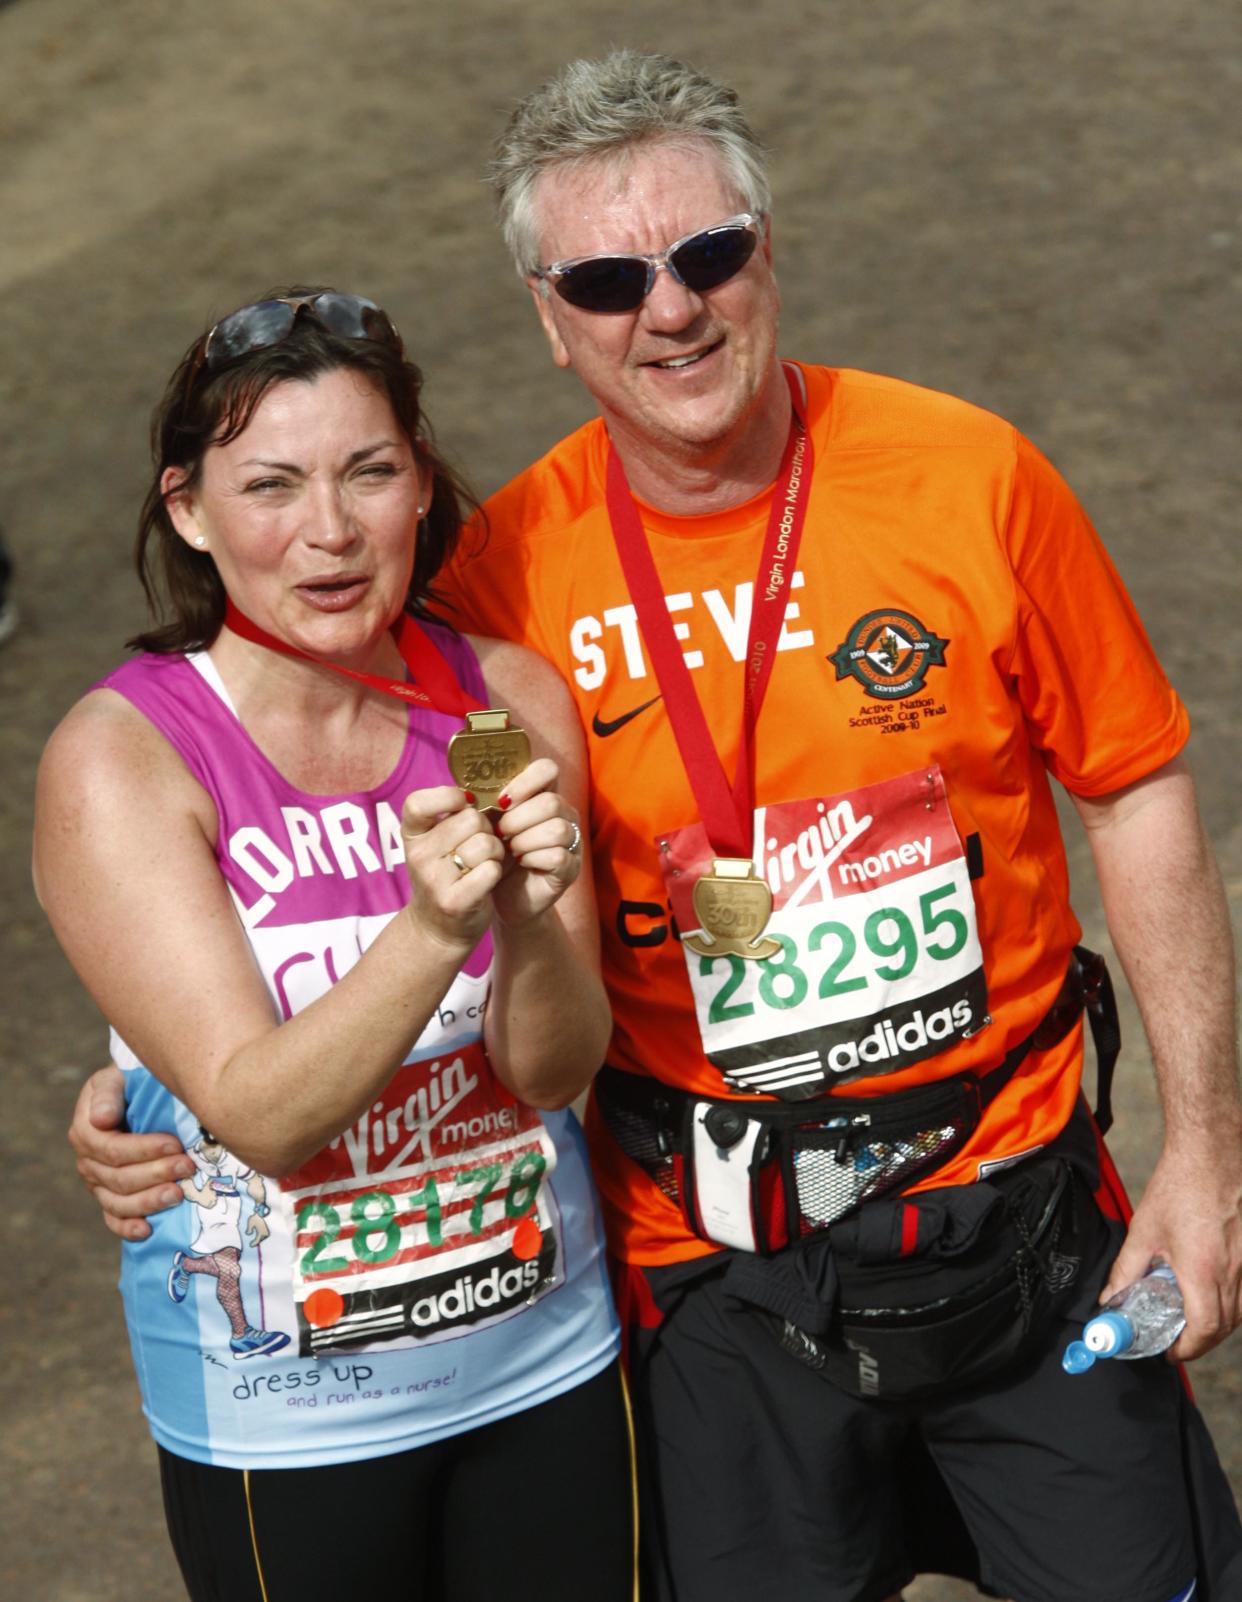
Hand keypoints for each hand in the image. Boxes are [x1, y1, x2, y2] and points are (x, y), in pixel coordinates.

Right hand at [68, 1066, 192, 1240]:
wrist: (136, 1095)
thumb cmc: (133, 1083)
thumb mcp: (118, 1077)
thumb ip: (109, 1094)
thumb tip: (101, 1119)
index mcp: (86, 1129)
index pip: (112, 1149)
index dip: (144, 1150)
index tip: (175, 1144)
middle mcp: (88, 1159)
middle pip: (118, 1178)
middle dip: (156, 1174)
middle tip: (188, 1167)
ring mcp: (97, 1182)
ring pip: (117, 1202)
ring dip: (149, 1202)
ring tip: (178, 1195)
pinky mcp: (108, 1197)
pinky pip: (113, 1219)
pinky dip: (128, 1228)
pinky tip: (148, 1230)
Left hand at [246, 1213, 270, 1245]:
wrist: (262, 1211)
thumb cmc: (256, 1217)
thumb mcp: (250, 1223)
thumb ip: (249, 1230)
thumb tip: (248, 1233)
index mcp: (261, 1233)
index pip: (257, 1241)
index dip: (253, 1244)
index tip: (250, 1245)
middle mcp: (265, 1233)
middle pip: (260, 1240)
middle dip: (256, 1241)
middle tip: (252, 1243)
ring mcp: (267, 1231)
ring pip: (262, 1237)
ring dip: (259, 1238)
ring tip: (255, 1239)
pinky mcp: (267, 1229)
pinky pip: (264, 1234)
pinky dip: (261, 1236)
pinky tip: (258, 1235)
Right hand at [401, 785, 503, 948]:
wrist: (437, 928)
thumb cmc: (446, 874)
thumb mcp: (437, 842)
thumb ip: (453, 815)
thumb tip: (485, 789)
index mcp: (412, 835)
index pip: (419, 802)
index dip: (447, 796)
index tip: (464, 803)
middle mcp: (418, 855)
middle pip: (471, 819)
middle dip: (487, 829)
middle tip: (482, 844)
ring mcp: (434, 880)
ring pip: (485, 844)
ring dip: (495, 852)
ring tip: (485, 862)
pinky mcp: (454, 901)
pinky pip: (491, 870)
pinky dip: (496, 872)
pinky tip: (487, 879)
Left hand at [491, 758, 583, 926]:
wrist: (497, 894)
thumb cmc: (492, 852)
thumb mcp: (487, 822)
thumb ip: (484, 800)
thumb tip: (469, 787)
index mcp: (543, 794)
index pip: (547, 769)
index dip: (525, 780)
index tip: (501, 800)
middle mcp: (564, 814)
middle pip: (551, 802)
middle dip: (517, 819)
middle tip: (499, 833)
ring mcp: (571, 841)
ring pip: (557, 829)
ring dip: (525, 840)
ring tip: (509, 850)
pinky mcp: (570, 868)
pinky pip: (558, 855)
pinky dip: (533, 858)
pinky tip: (520, 863)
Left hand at [1100, 1138, 1241, 1360]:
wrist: (1212, 1155)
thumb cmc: (1178, 1188)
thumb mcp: (1144, 1231)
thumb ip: (1127, 1271)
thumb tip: (1111, 1299)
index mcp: (1203, 1270)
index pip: (1204, 1329)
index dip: (1186, 1348)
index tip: (1169, 1352)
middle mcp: (1234, 1272)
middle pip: (1224, 1327)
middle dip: (1200, 1341)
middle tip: (1177, 1340)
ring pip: (1241, 1313)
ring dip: (1217, 1325)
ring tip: (1192, 1322)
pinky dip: (1233, 1305)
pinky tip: (1214, 1296)